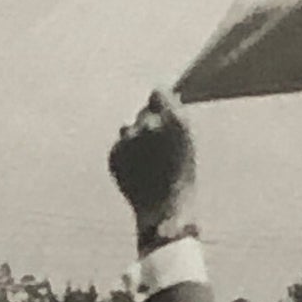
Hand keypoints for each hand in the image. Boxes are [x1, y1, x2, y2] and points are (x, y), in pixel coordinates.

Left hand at [108, 88, 197, 247]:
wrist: (163, 209)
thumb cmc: (181, 177)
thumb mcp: (187, 142)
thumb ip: (174, 116)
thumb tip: (163, 95)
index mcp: (173, 119)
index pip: (157, 92)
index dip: (160, 102)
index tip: (162, 111)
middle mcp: (148, 124)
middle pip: (143, 112)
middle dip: (148, 123)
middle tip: (157, 148)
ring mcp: (128, 139)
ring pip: (128, 128)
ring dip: (135, 138)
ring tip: (147, 162)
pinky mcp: (114, 154)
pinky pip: (119, 146)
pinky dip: (125, 155)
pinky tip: (137, 171)